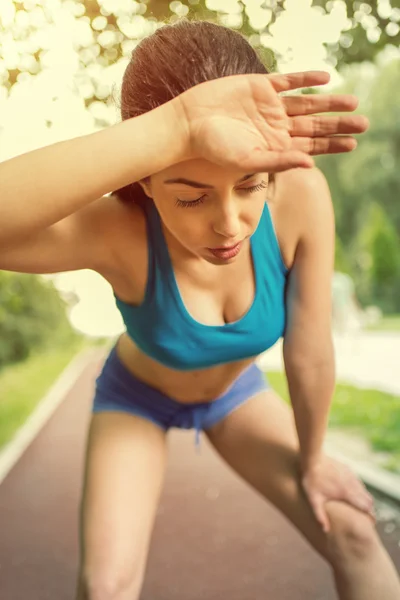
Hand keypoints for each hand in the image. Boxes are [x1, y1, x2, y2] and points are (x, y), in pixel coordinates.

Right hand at [176, 71, 368, 172]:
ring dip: (328, 102)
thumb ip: (279, 161)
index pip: (310, 147)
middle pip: (314, 126)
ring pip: (306, 104)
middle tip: (364, 123)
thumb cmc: (214, 148)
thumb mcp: (248, 159)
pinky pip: (287, 81)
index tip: (353, 143)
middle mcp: (275, 127)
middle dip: (338, 124)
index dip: (332, 145)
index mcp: (274, 147)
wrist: (189, 123)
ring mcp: (269, 106)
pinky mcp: (260, 86)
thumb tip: (311, 165)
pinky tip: (324, 78)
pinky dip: (305, 79)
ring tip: (352, 102)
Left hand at [301, 454, 375, 532]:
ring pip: (364, 490)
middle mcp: (353, 484)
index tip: (370, 522)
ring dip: (364, 499)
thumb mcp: (314, 500)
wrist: (312, 459)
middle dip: (369, 509)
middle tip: (365, 516)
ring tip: (359, 506)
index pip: (366, 507)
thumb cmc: (312, 481)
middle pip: (368, 500)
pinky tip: (351, 492)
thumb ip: (320, 515)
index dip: (370, 515)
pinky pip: (358, 481)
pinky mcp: (348, 469)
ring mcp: (351, 476)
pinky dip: (358, 489)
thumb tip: (326, 530)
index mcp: (347, 493)